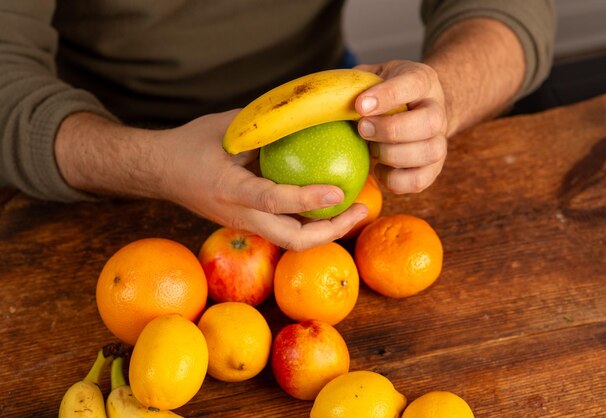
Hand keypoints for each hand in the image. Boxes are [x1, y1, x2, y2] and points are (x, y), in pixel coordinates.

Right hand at [156, 111, 367, 250]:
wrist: (159, 172)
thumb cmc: (188, 144)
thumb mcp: (224, 128)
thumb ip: (262, 128)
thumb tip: (305, 118)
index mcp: (230, 189)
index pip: (275, 201)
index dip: (309, 199)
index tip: (339, 191)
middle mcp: (240, 215)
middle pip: (292, 239)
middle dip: (331, 231)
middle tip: (361, 209)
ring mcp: (244, 224)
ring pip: (292, 240)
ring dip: (326, 230)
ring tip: (355, 209)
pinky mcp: (248, 224)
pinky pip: (285, 230)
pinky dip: (311, 222)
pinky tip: (330, 204)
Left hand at [354, 60, 447, 193]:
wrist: (416, 109)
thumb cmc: (387, 93)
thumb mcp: (375, 75)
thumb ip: (358, 81)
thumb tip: (332, 95)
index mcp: (423, 81)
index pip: (414, 83)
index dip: (388, 95)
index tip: (360, 105)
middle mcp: (438, 111)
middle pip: (429, 122)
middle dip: (391, 129)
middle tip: (362, 129)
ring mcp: (439, 141)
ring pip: (429, 152)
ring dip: (393, 155)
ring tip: (371, 151)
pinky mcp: (433, 168)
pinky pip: (419, 180)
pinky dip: (395, 180)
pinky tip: (379, 169)